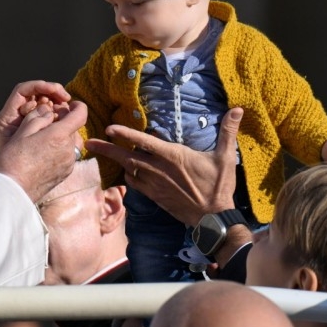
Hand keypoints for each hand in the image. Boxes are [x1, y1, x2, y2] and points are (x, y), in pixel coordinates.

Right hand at [0, 81, 85, 201]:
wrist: (13, 190)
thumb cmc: (14, 159)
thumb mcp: (22, 131)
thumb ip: (38, 117)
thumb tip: (49, 109)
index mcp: (59, 135)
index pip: (81, 114)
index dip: (78, 106)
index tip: (71, 104)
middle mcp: (68, 149)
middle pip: (74, 128)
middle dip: (64, 123)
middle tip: (46, 123)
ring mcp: (69, 163)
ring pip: (71, 142)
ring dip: (62, 138)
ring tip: (42, 141)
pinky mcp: (66, 173)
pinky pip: (68, 155)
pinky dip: (60, 151)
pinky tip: (43, 155)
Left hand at [85, 108, 243, 225]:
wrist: (212, 217)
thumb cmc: (219, 186)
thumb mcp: (225, 157)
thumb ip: (227, 131)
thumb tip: (238, 109)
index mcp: (173, 156)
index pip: (144, 142)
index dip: (125, 133)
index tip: (109, 128)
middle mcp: (159, 170)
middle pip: (127, 156)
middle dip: (106, 148)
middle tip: (89, 142)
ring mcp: (155, 184)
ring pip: (129, 169)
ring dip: (116, 161)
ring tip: (102, 152)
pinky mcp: (154, 196)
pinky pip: (135, 183)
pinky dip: (128, 175)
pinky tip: (126, 169)